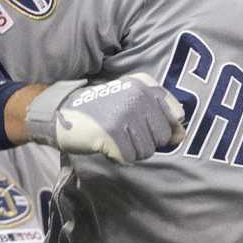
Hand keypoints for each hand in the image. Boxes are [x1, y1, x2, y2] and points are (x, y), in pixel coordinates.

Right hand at [25, 73, 186, 164]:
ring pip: (146, 151)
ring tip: (113, 138)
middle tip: (122, 132)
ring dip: (130, 151)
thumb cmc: (99, 110)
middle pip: (161, 137)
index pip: (176, 115)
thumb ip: (160, 118)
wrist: (61, 113)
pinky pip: (128, 158)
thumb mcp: (131, 104)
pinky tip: (105, 145)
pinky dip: (117, 157)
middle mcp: (138, 96)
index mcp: (145, 85)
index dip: (161, 127)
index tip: (141, 124)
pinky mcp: (113, 134)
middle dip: (144, 142)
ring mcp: (125, 115)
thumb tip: (181, 137)